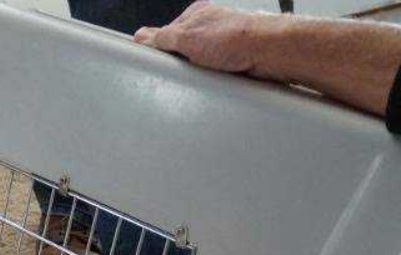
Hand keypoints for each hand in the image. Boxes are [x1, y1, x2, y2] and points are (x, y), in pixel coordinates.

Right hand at [134, 2, 279, 77]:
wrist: (269, 53)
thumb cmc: (237, 37)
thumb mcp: (188, 36)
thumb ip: (161, 37)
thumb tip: (142, 37)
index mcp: (197, 16)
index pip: (165, 33)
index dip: (158, 49)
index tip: (153, 61)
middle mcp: (210, 29)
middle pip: (180, 50)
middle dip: (177, 64)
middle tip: (178, 71)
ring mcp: (221, 47)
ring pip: (196, 65)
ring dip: (195, 74)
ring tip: (199, 76)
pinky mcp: (231, 64)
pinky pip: (211, 76)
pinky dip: (209, 81)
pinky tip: (210, 82)